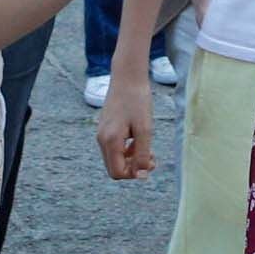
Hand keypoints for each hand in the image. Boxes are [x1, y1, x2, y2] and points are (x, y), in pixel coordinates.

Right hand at [98, 64, 156, 180]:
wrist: (128, 78)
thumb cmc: (138, 101)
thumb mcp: (145, 129)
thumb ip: (142, 154)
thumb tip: (141, 175)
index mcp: (110, 141)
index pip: (117, 173)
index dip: (133, 174)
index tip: (149, 165)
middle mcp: (102, 139)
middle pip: (115, 167)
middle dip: (134, 167)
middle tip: (152, 158)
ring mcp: (102, 134)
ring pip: (115, 158)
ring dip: (132, 158)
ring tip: (149, 148)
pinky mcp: (105, 128)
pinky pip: (115, 148)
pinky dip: (128, 149)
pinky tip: (140, 139)